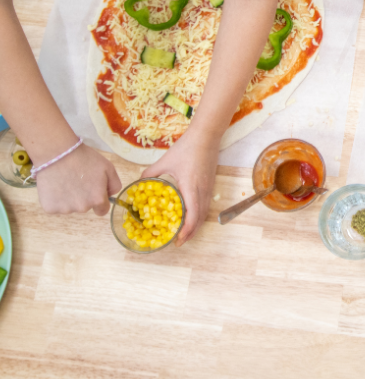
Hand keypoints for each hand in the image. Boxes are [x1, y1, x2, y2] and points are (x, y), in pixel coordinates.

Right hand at [36, 143, 121, 215]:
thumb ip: (114, 185)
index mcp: (97, 199)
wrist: (56, 153)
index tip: (94, 191)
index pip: (102, 210)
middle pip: (85, 207)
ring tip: (65, 180)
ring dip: (69, 198)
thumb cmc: (84, 158)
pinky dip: (55, 198)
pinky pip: (55, 206)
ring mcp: (64, 209)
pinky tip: (55, 185)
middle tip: (78, 180)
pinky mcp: (49, 208)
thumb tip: (109, 196)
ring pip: (70, 207)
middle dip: (84, 197)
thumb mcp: (108, 168)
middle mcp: (82, 208)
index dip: (99, 200)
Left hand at [141, 128, 218, 244]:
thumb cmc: (186, 148)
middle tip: (178, 242)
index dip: (186, 232)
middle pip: (200, 219)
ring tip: (185, 233)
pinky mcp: (210, 184)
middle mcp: (202, 191)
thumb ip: (151, 173)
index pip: (192, 216)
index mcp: (191, 188)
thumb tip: (139, 183)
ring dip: (196, 225)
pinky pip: (206, 205)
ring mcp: (209, 188)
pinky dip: (199, 215)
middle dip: (190, 233)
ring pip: (204, 213)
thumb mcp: (165, 161)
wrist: (206, 136)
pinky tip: (191, 215)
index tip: (177, 241)